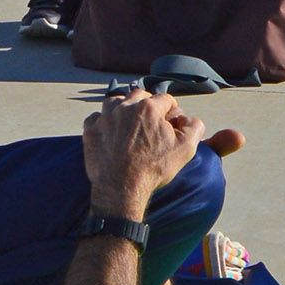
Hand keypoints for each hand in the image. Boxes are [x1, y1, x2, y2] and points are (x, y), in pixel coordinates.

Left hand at [83, 89, 205, 219]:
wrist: (121, 188)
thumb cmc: (153, 168)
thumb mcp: (185, 148)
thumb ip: (194, 126)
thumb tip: (188, 118)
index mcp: (148, 108)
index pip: (165, 99)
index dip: (171, 111)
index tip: (170, 123)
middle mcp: (124, 106)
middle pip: (139, 96)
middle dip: (147, 106)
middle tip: (151, 124)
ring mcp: (104, 117)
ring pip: (115, 102)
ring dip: (123, 109)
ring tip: (129, 125)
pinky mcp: (90, 130)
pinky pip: (97, 117)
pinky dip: (103, 122)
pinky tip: (110, 133)